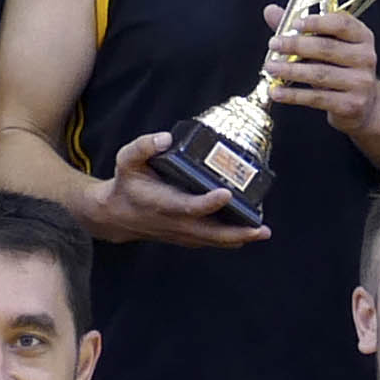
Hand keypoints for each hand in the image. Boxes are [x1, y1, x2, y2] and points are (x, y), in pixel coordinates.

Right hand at [93, 127, 268, 248]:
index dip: (208, 203)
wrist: (118, 214)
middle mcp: (175, 221)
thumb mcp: (127, 160)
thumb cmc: (127, 184)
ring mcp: (182, 232)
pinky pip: (211, 241)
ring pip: (214, 241)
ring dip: (239, 237)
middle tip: (262, 229)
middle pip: (211, 232)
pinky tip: (248, 232)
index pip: (189, 206)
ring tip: (262, 232)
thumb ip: (144, 146)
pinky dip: (229, 239)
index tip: (225, 193)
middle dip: (238, 231)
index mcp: (162, 202)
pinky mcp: (187, 237)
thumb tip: (166, 138)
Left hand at [267, 1, 379, 140]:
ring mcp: (360, 83)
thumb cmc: (340, 69)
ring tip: (270, 67)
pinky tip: (276, 91)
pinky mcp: (351, 105)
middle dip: (296, 45)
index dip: (317, 22)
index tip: (294, 24)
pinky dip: (293, 95)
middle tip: (274, 44)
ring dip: (290, 70)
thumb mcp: (326, 45)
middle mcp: (366, 57)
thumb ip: (300, 29)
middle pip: (327, 48)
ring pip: (320, 74)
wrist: (363, 105)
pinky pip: (317, 98)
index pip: (341, 23)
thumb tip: (271, 11)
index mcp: (362, 36)